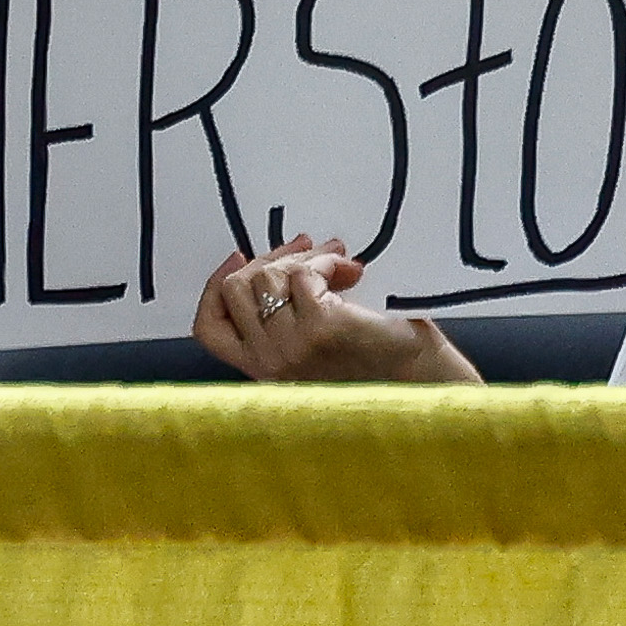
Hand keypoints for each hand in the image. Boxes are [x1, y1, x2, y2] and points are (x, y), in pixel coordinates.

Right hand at [190, 233, 481, 382]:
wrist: (416, 377)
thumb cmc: (373, 359)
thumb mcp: (310, 344)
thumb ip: (283, 317)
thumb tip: (270, 258)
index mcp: (260, 369)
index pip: (208, 328)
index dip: (213, 287)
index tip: (238, 258)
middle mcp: (268, 363)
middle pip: (236, 289)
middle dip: (271, 258)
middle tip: (307, 248)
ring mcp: (292, 347)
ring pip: (269, 277)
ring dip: (305, 257)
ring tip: (337, 261)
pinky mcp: (320, 328)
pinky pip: (306, 274)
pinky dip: (328, 262)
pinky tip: (350, 271)